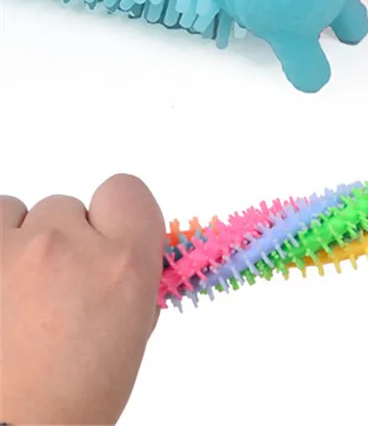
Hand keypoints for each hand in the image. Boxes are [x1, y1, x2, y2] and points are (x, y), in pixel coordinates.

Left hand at [0, 175, 163, 424]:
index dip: (113, 215)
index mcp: (124, 265)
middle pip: (65, 208)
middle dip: (60, 242)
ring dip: (15, 244)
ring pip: (17, 214)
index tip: (103, 238)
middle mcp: (68, 246)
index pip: (125, 190)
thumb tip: (119, 257)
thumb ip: (128, 283)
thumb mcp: (126, 341)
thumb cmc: (64, 408)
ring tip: (10, 294)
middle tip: (47, 292)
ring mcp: (9, 252)